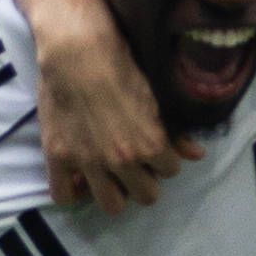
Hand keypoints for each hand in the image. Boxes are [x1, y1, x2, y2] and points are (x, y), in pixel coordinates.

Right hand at [32, 0, 190, 211]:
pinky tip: (77, 180)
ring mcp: (88, 162)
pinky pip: (64, 196)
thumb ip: (174, 132)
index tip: (155, 151)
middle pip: (146, 196)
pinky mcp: (58, 157)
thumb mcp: (153, 97)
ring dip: (114, 193)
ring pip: (111, 205)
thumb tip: (197, 155)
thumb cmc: (119, 65)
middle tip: (135, 167)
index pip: (170, 171)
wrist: (76, 50)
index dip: (164, 160)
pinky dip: (72, 192)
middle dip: (144, 182)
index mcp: (149, 145)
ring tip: (109, 176)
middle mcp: (121, 161)